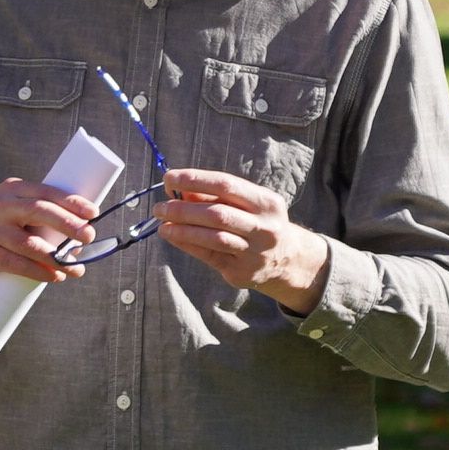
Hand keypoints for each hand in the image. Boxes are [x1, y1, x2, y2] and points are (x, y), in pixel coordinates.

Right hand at [0, 177, 99, 292]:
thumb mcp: (7, 209)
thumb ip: (36, 218)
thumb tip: (76, 241)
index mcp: (11, 190)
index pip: (46, 192)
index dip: (71, 202)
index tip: (93, 213)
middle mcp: (0, 206)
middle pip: (40, 212)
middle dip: (68, 224)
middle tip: (89, 235)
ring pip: (30, 243)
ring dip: (57, 257)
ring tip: (75, 268)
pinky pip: (17, 264)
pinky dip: (39, 272)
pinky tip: (54, 276)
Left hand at [159, 167, 329, 309]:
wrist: (288, 259)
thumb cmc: (258, 223)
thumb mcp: (246, 205)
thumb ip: (214, 196)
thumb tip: (178, 189)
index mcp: (266, 202)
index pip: (226, 185)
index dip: (195, 179)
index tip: (169, 178)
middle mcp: (264, 227)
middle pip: (217, 214)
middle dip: (183, 209)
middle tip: (160, 208)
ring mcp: (255, 252)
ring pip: (213, 238)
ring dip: (182, 229)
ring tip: (162, 225)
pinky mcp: (242, 271)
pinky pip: (209, 256)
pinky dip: (187, 244)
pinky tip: (173, 236)